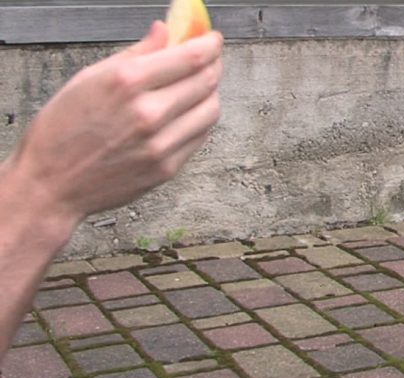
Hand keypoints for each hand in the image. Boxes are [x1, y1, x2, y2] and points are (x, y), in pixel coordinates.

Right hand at [3, 21, 222, 230]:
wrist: (52, 183)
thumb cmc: (62, 129)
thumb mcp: (89, 78)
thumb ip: (135, 54)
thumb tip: (165, 30)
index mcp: (127, 83)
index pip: (191, 57)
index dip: (210, 45)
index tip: (213, 39)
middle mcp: (148, 113)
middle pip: (207, 82)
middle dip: (213, 65)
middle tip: (210, 59)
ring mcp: (161, 144)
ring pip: (210, 110)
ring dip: (210, 93)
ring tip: (199, 86)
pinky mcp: (167, 168)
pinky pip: (200, 136)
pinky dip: (200, 119)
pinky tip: (188, 112)